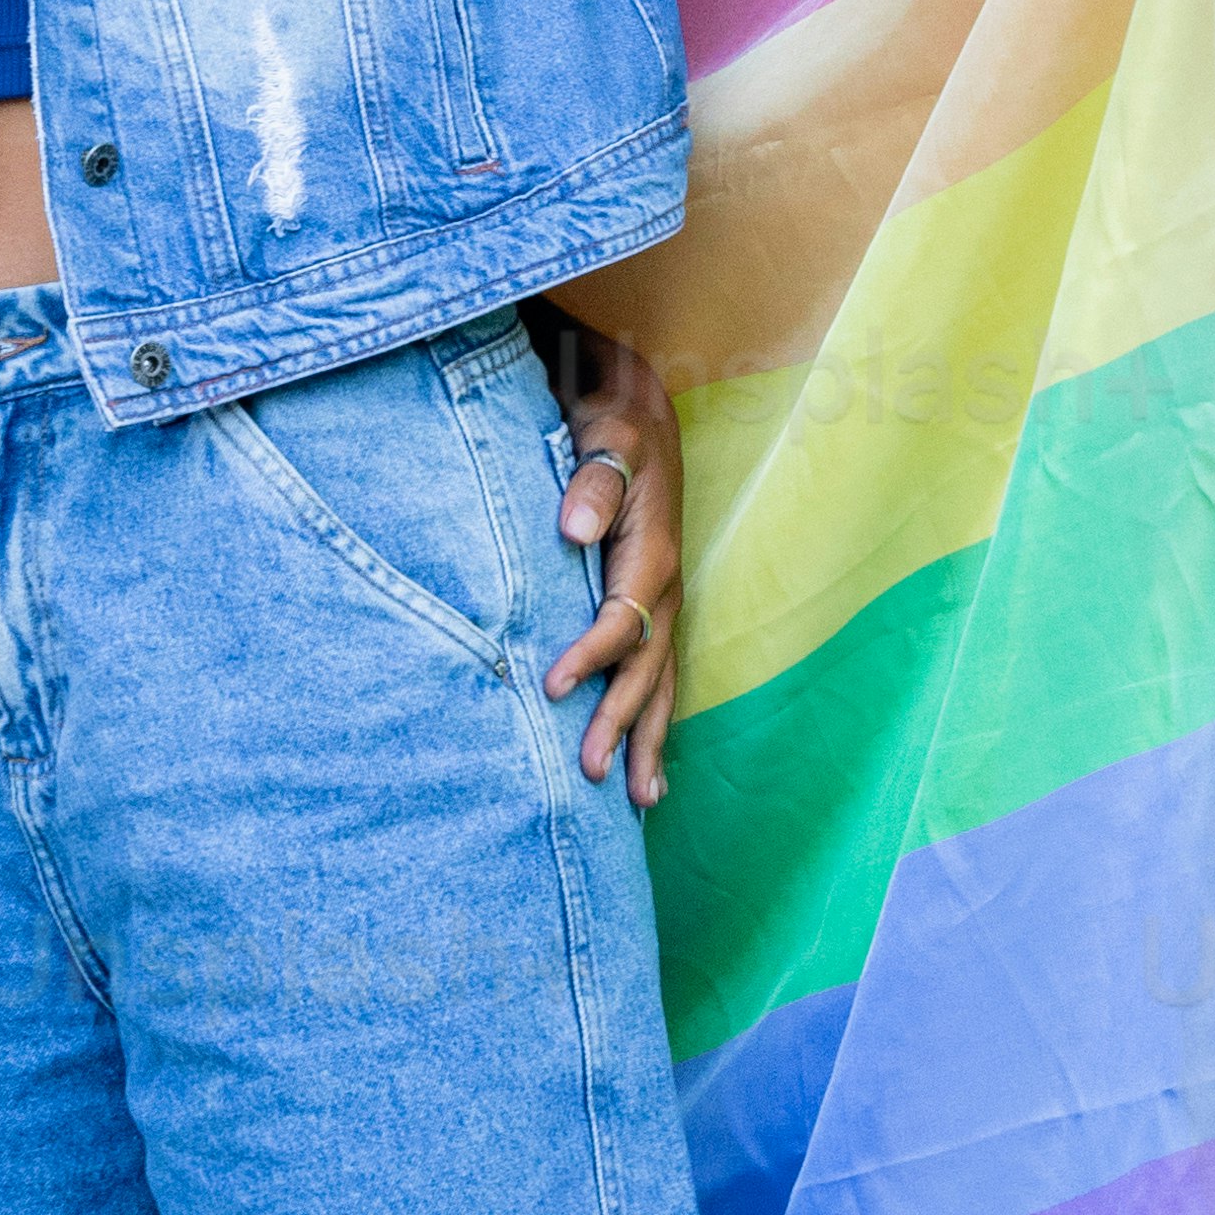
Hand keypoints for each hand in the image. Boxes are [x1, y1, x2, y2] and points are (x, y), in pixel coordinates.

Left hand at [542, 324, 683, 807]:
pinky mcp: (655, 609)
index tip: (548, 687)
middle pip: (647, 670)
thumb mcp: (604, 436)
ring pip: (661, 683)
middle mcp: (666, 589)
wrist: (641, 413)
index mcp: (652, 555)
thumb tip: (578, 526)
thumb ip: (592, 479)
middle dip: (621, 724)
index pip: (621, 620)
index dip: (587, 656)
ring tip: (642, 801)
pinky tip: (646, 763)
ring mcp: (665, 603)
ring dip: (649, 740)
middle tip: (589, 773)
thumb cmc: (615, 425)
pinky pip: (659, 674)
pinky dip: (653, 719)